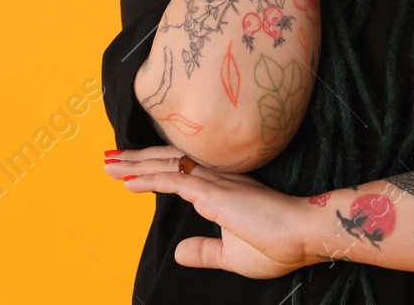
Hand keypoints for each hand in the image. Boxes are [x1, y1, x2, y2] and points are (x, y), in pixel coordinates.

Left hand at [105, 145, 317, 279]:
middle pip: (169, 161)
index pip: (181, 171)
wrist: (304, 236)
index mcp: (223, 189)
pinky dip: (149, 178)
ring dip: (135, 164)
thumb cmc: (277, 246)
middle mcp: (217, 179)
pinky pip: (175, 180)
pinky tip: (128, 181)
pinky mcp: (214, 193)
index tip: (127, 171)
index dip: (153, 168)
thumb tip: (179, 252)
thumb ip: (205, 251)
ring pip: (167, 165)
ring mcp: (215, 183)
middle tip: (109, 158)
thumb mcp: (231, 256)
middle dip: (136, 159)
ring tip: (109, 163)